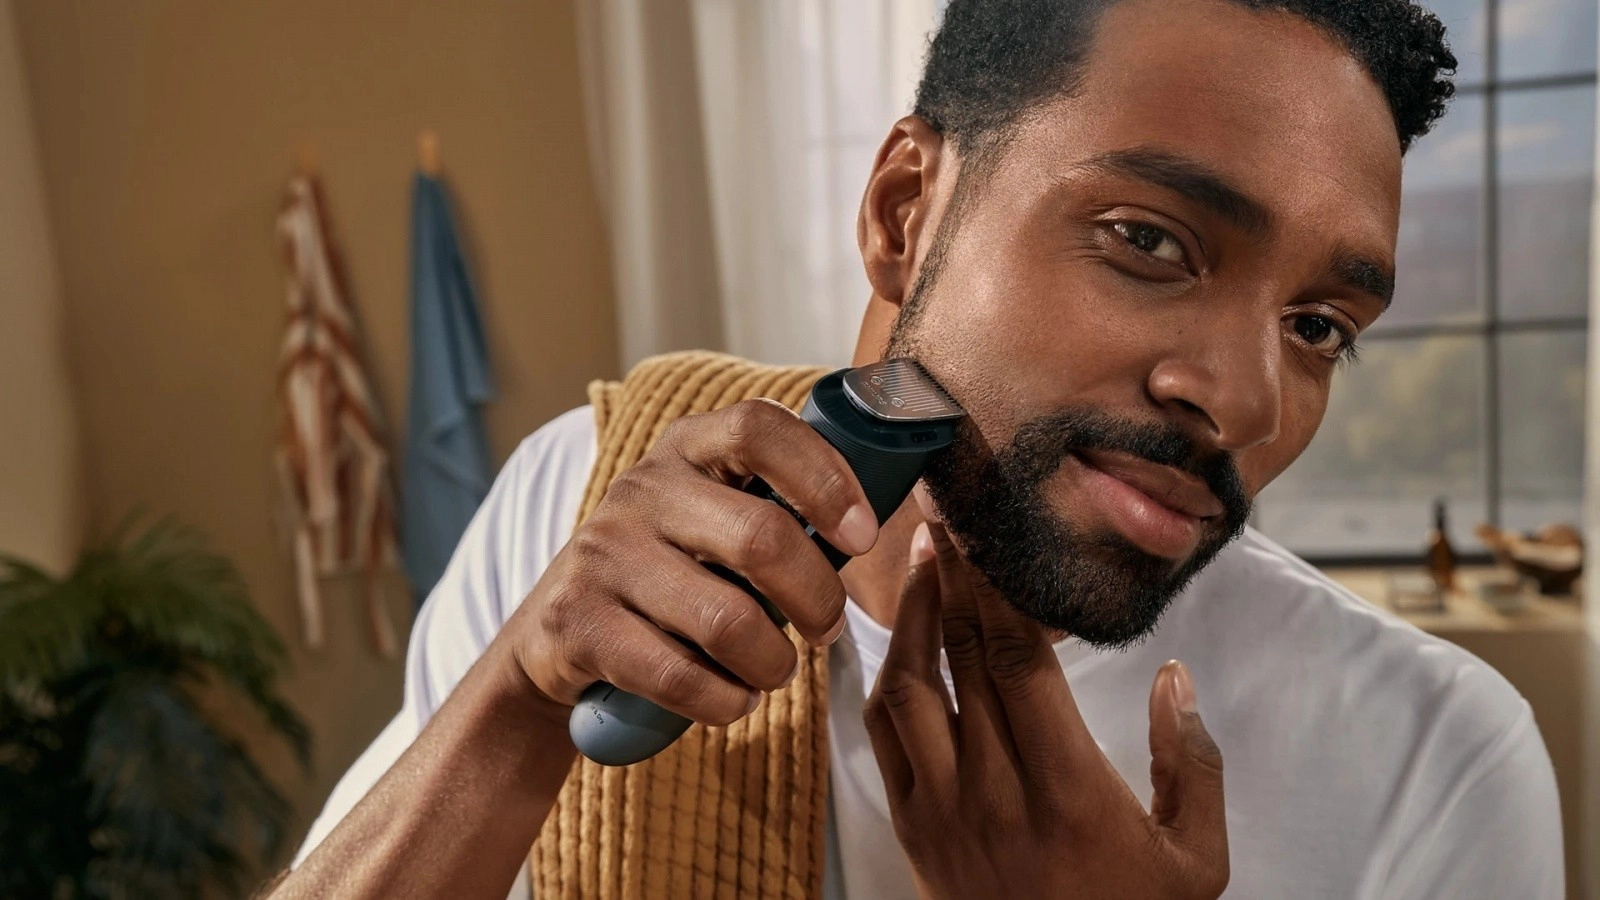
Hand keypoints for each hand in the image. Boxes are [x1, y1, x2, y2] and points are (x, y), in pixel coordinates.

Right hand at [503, 399, 878, 725]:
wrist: (556, 633)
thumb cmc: (672, 572)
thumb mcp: (711, 516)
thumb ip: (778, 508)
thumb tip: (870, 527)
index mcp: (686, 448)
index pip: (760, 430)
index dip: (824, 478)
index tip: (862, 535)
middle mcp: (640, 489)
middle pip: (761, 538)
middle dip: (817, 598)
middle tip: (827, 629)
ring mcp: (602, 554)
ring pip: (727, 621)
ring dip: (773, 663)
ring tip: (775, 671)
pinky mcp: (577, 622)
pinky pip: (680, 676)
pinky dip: (725, 701)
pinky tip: (733, 700)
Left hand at [864, 519, 1228, 898]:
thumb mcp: (1196, 859)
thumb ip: (1192, 764)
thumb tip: (1173, 677)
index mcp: (1068, 790)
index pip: (1018, 664)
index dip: (998, 591)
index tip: (992, 537)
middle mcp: (994, 792)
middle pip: (960, 659)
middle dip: (953, 580)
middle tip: (948, 518)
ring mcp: (943, 812)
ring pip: (906, 692)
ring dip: (912, 619)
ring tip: (924, 564)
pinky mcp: (913, 831)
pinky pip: (883, 739)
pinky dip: (883, 681)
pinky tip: (897, 642)